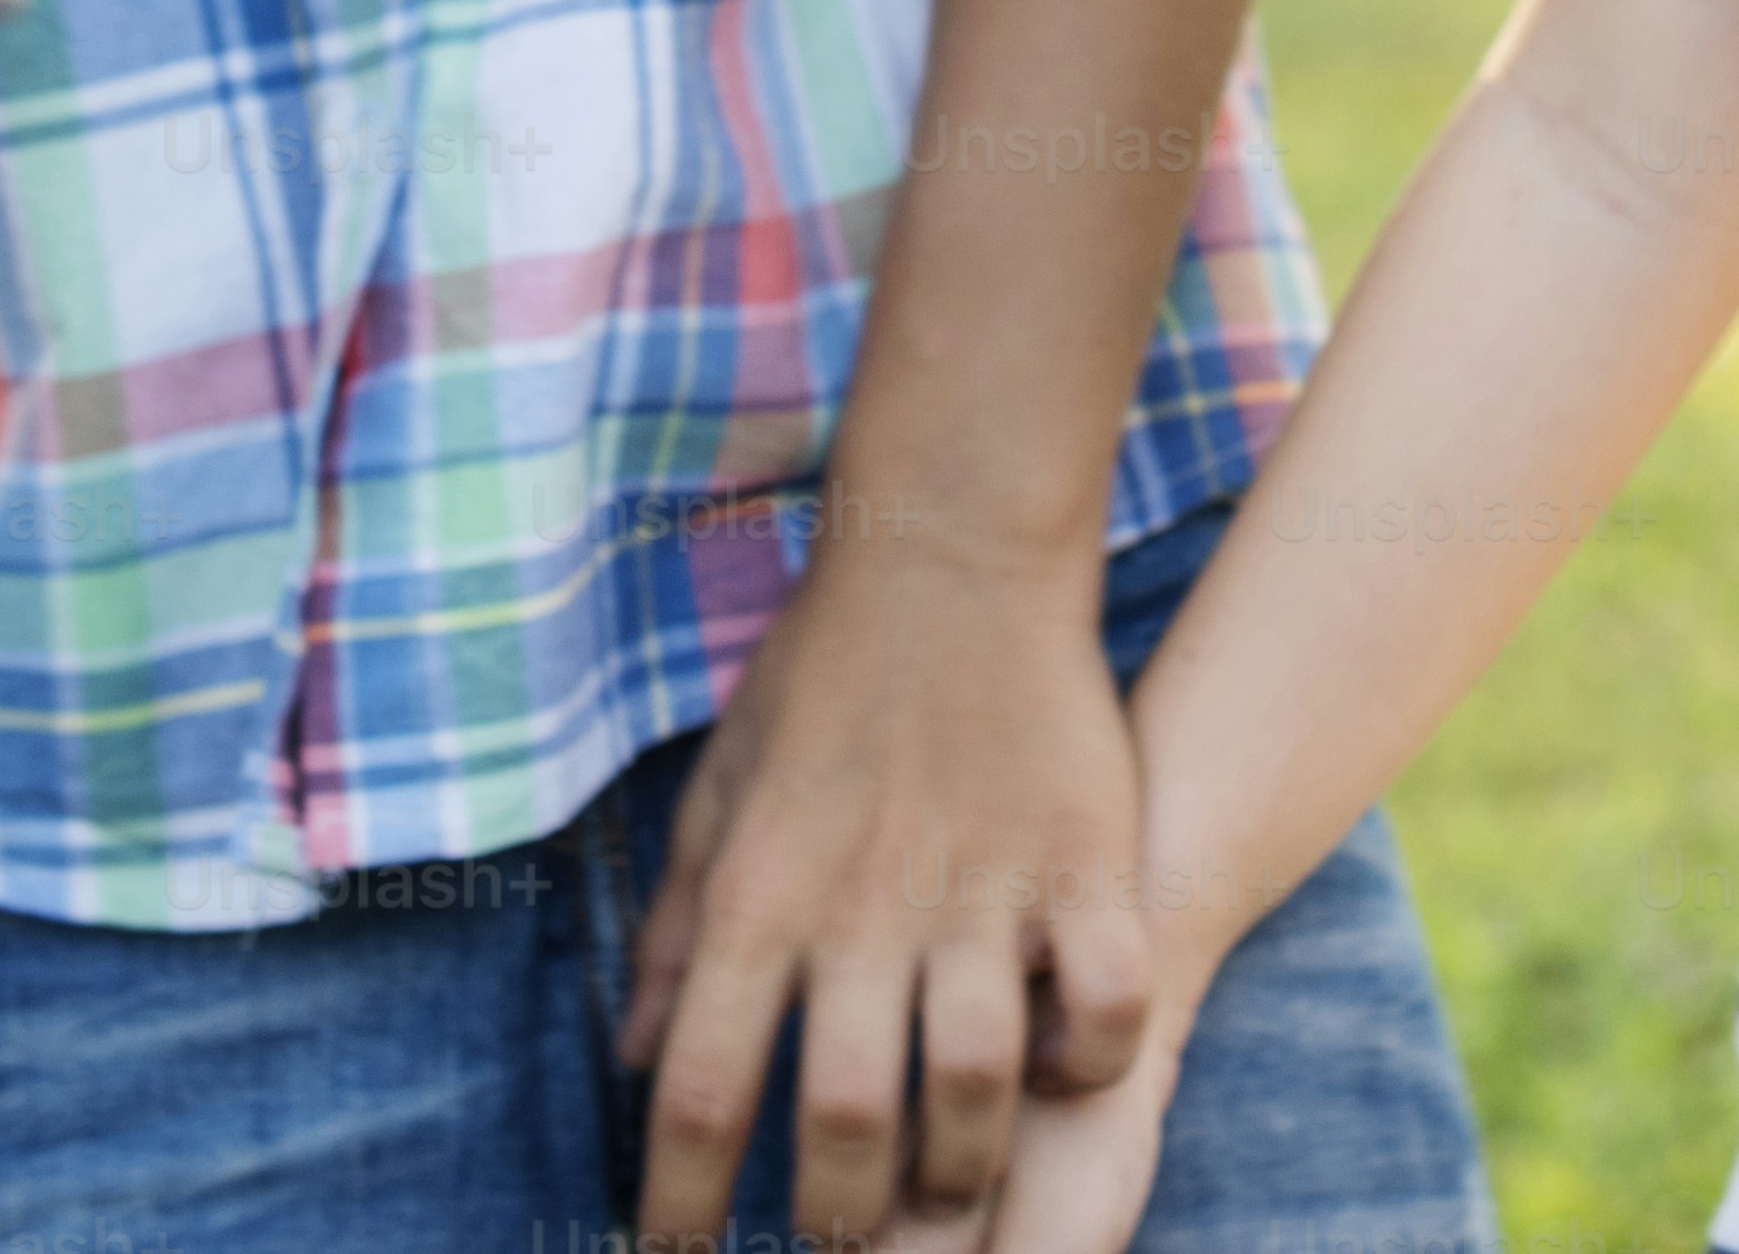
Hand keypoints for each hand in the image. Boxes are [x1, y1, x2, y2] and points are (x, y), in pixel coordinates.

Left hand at [625, 535, 1156, 1251]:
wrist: (947, 553)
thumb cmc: (821, 676)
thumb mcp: (716, 793)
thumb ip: (670, 933)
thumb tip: (631, 1056)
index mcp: (758, 897)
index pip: (699, 1094)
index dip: (680, 1209)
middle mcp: (862, 906)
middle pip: (843, 1121)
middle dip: (839, 1221)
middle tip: (846, 1242)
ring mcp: (979, 884)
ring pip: (975, 1080)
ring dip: (961, 1163)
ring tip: (952, 1183)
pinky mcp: (1080, 857)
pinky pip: (1106, 1001)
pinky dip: (1090, 1057)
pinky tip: (1064, 1063)